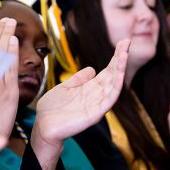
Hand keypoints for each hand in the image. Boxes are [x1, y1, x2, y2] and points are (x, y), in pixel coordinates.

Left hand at [29, 39, 128, 169]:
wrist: (43, 126)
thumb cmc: (52, 110)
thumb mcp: (65, 88)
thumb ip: (79, 79)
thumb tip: (92, 69)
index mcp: (89, 89)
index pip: (106, 71)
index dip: (115, 58)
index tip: (123, 43)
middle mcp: (96, 96)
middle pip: (112, 75)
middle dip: (120, 59)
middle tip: (127, 42)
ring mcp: (96, 105)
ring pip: (113, 85)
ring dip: (120, 70)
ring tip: (124, 54)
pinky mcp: (94, 114)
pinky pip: (108, 100)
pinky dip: (115, 87)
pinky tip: (120, 76)